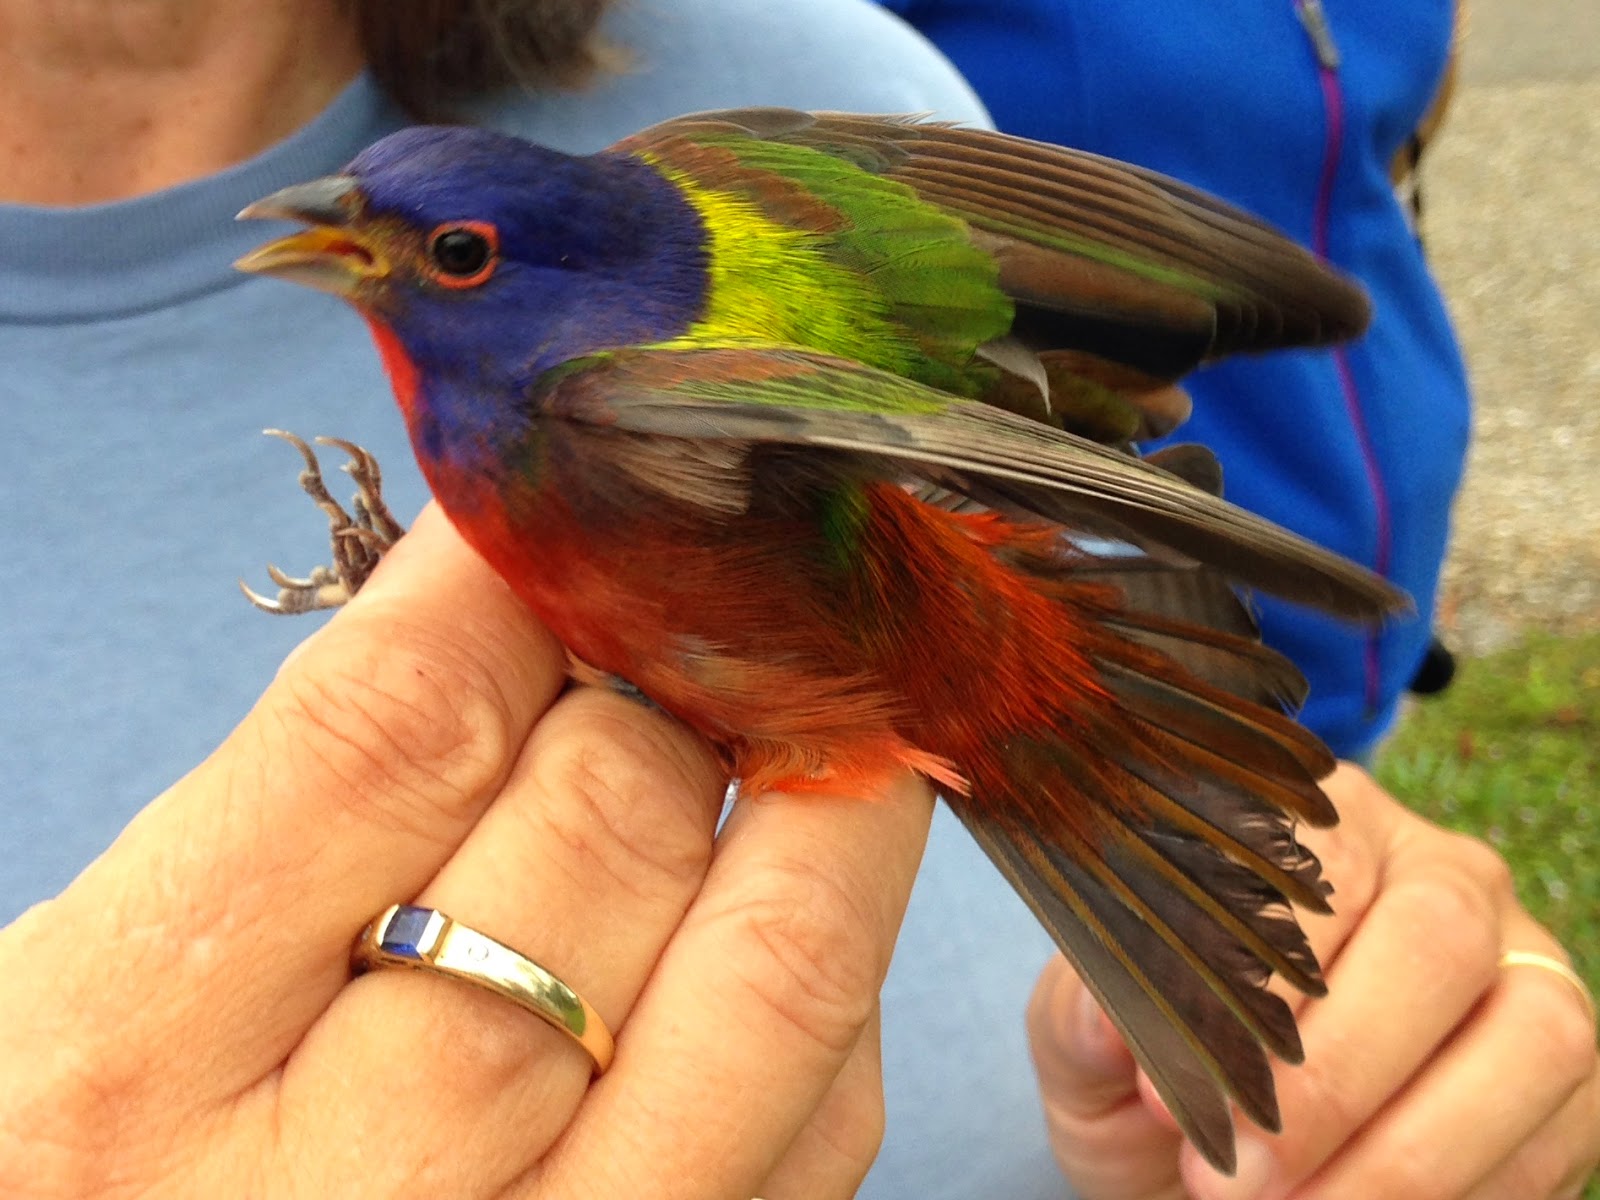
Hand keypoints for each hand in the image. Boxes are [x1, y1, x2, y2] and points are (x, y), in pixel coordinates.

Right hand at [0, 505, 933, 1198]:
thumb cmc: (135, 1167)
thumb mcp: (125, 982)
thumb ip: (311, 801)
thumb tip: (516, 586)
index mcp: (132, 1063)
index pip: (394, 730)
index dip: (519, 576)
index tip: (576, 500)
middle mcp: (359, 1190)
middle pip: (606, 822)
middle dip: (678, 663)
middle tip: (704, 593)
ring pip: (774, 963)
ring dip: (828, 779)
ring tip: (817, 690)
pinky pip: (828, 1103)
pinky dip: (835, 955)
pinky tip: (794, 888)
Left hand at [1028, 763, 1599, 1198]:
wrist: (1196, 1159)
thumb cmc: (1146, 1074)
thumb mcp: (1087, 1045)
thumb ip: (1085, 1016)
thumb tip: (1112, 1016)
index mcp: (1311, 823)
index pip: (1308, 864)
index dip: (1246, 977)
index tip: (1166, 1091)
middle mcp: (1438, 870)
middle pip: (1435, 937)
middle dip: (1335, 1078)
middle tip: (1229, 1181)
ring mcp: (1524, 965)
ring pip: (1534, 1034)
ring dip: (1410, 1151)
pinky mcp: (1574, 1078)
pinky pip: (1561, 1133)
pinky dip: (1461, 1198)